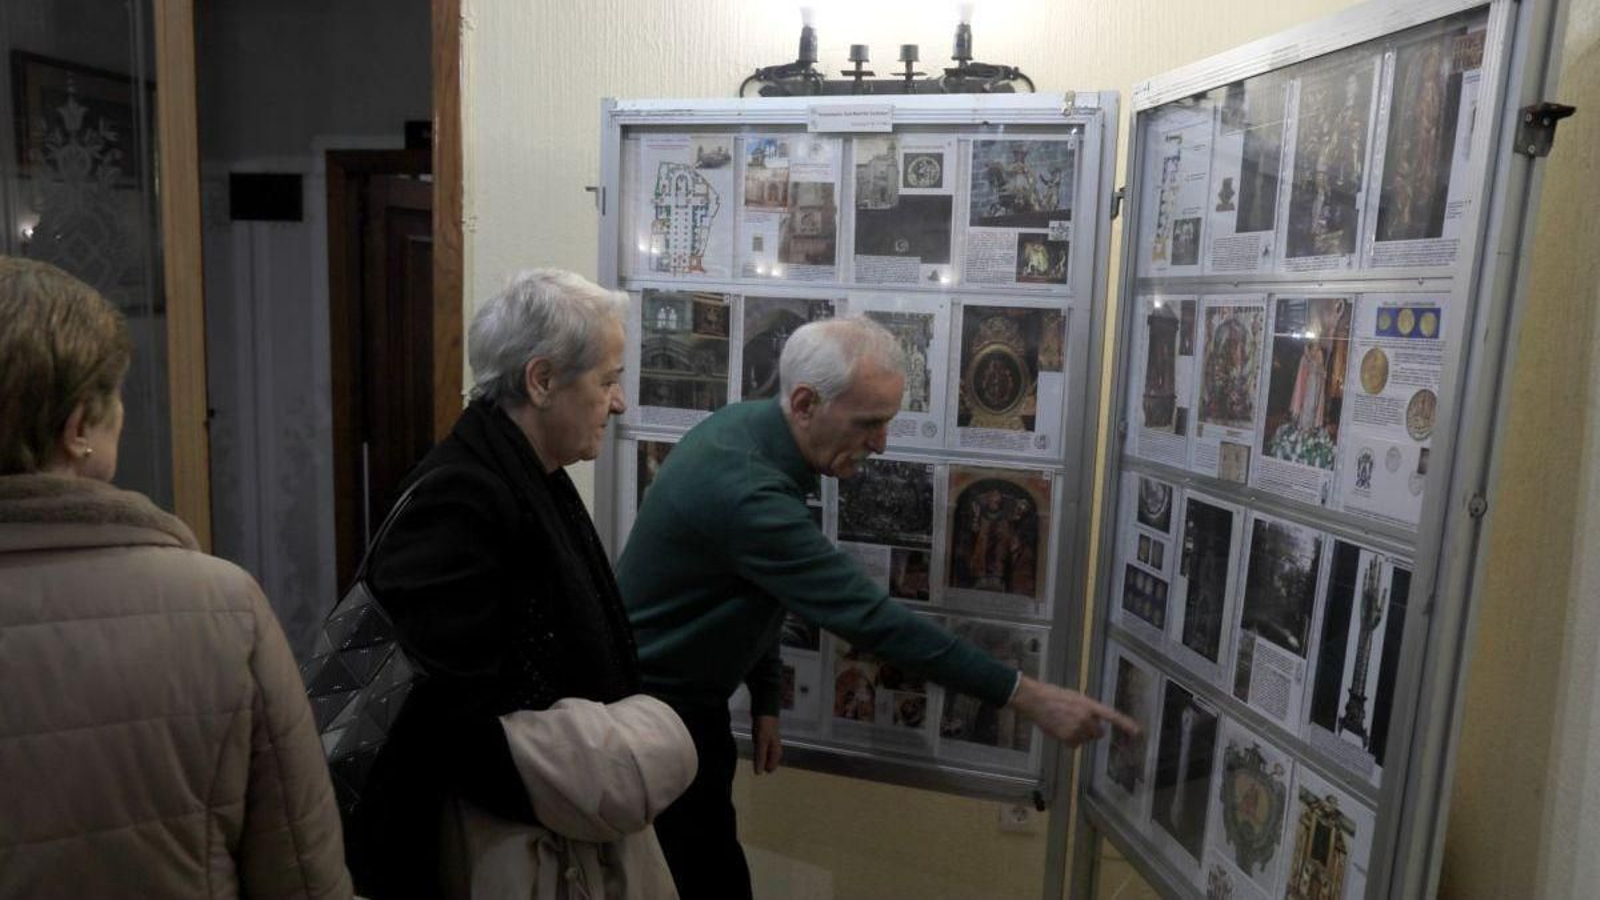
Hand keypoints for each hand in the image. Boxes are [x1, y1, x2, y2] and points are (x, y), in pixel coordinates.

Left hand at [752, 714, 781, 774]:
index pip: (770, 768)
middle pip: (767, 763)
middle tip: (751, 760)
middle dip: (759, 764)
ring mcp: (770, 745)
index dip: (761, 768)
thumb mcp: (761, 743)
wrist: (765, 710)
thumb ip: (760, 758)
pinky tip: (752, 749)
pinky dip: (757, 751)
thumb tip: (759, 774)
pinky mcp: (765, 740)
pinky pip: (761, 751)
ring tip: (751, 755)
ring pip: (764, 757)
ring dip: (758, 757)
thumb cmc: (764, 726)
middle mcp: (775, 750)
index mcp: (776, 752)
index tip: (753, 766)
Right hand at [1007, 675, 1139, 747]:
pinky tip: (1058, 730)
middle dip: (1091, 731)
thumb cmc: (1052, 696)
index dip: (1125, 724)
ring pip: (1084, 739)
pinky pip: (1074, 745)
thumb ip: (1086, 710)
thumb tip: (1093, 724)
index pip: (1112, 716)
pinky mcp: (1068, 738)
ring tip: (1062, 723)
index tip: (1137, 732)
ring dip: (1077, 735)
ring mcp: (1077, 728)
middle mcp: (1086, 717)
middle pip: (1098, 733)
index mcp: (1089, 704)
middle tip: (1075, 722)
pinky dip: (1067, 741)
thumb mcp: (1074, 698)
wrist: (1035, 700)